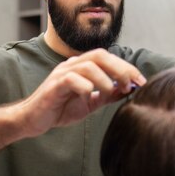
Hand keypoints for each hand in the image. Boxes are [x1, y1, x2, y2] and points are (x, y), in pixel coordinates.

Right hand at [16, 49, 145, 136]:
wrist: (33, 119)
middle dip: (120, 68)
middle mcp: (72, 65)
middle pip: (100, 55)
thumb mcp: (90, 102)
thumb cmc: (60, 108)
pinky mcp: (53, 85)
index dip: (126, 67)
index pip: (107, 58)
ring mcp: (62, 73)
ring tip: (110, 92)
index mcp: (82, 66)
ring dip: (105, 79)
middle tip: (131, 84)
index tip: (141, 81)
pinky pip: (71, 79)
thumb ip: (108, 94)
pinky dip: (85, 87)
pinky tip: (89, 96)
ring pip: (88, 65)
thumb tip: (129, 89)